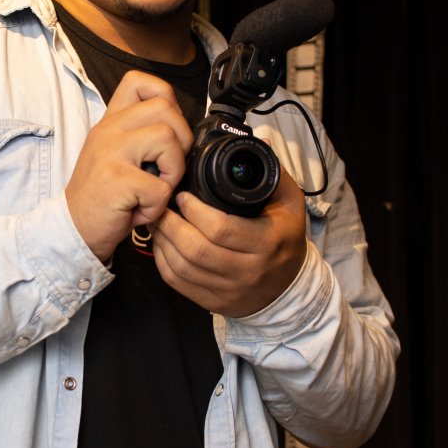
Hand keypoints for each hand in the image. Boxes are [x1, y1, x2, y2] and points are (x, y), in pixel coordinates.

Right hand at [66, 71, 191, 260]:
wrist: (72, 230)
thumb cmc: (102, 198)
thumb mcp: (114, 156)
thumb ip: (140, 136)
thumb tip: (182, 132)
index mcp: (110, 123)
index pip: (138, 82)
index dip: (165, 99)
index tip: (166, 129)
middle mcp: (108, 131)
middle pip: (165, 108)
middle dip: (180, 141)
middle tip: (166, 168)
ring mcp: (110, 153)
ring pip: (168, 139)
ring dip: (173, 172)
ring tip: (155, 190)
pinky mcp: (116, 180)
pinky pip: (161, 187)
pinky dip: (158, 206)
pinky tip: (141, 211)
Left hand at [149, 166, 307, 316]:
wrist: (288, 288)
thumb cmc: (284, 239)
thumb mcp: (290, 204)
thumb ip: (274, 175)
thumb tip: (260, 144)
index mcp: (266, 244)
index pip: (222, 229)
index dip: (195, 211)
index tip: (183, 195)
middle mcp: (247, 271)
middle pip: (196, 250)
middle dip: (171, 224)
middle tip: (161, 205)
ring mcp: (228, 291)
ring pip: (183, 268)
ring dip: (163, 241)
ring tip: (157, 220)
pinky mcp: (212, 302)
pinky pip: (178, 283)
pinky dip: (163, 261)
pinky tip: (161, 242)